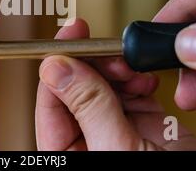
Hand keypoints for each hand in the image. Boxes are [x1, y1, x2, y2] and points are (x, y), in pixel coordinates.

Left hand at [35, 19, 195, 150]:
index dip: (56, 67)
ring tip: (129, 69)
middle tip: (106, 52)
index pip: (50, 104)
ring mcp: (117, 132)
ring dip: (116, 70)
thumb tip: (57, 68)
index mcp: (70, 156)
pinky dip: (138, 79)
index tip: (67, 39)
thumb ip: (88, 107)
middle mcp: (90, 142)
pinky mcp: (145, 126)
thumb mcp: (118, 149)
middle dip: (92, 66)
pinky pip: (132, 92)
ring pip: (104, 86)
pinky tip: (143, 79)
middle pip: (76, 90)